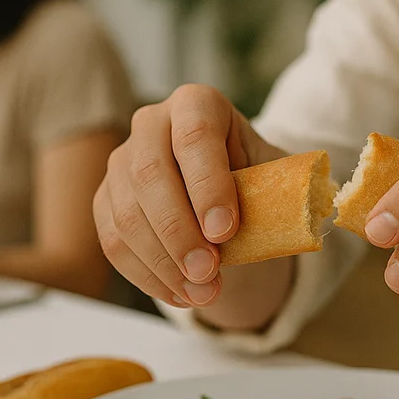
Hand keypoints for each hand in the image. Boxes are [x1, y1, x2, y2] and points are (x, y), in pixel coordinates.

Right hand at [93, 85, 284, 307]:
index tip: (226, 231)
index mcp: (197, 104)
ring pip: (127, 216)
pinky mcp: (105, 200)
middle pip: (150, 176)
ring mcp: (121, 161)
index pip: (195, 136)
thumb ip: (277, 192)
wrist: (227, 197)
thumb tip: (293, 221)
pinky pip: (114, 243)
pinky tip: (181, 294)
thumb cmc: (255, 181)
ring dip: (165, 264)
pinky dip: (148, 276)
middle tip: (209, 273)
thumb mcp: (276, 178)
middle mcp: (150, 124)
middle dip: (180, 233)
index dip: (208, 185)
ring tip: (203, 293)